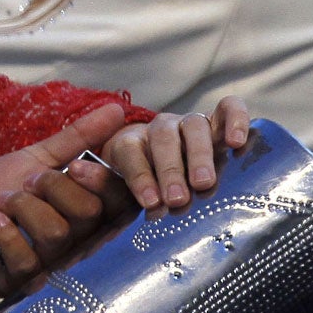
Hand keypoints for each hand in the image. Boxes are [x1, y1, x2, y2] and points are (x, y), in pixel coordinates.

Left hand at [0, 102, 132, 294]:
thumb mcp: (33, 160)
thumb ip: (75, 139)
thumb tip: (117, 109)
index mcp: (84, 214)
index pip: (119, 202)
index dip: (103, 180)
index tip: (74, 165)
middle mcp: (75, 244)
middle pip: (89, 213)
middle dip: (53, 186)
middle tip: (26, 181)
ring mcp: (49, 267)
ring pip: (57, 233)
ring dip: (22, 205)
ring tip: (1, 201)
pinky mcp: (19, 283)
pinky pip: (26, 260)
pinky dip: (6, 233)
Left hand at [100, 96, 253, 210]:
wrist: (174, 182)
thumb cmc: (145, 192)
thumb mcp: (121, 192)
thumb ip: (102, 184)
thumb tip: (75, 171)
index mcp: (129, 144)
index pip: (130, 151)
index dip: (139, 176)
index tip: (150, 202)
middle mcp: (160, 129)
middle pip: (163, 138)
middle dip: (169, 169)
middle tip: (177, 199)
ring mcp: (190, 124)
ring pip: (194, 126)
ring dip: (198, 155)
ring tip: (204, 183)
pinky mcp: (220, 123)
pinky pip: (229, 109)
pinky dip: (234, 119)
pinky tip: (237, 142)